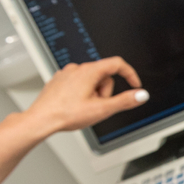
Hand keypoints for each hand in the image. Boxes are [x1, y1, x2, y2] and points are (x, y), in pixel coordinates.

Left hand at [24, 57, 147, 134]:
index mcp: (89, 71)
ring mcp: (66, 74)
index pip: (117, 64)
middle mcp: (77, 68)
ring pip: (91, 80)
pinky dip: (82, 93)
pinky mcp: (60, 81)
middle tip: (98, 106)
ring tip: (84, 108)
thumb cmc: (66, 114)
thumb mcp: (102, 109)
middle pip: (104, 76)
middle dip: (106, 92)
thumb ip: (125, 101)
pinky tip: (76, 106)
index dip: (130, 74)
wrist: (41, 120)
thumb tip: (141, 95)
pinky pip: (79, 83)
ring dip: (94, 94)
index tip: (135, 85)